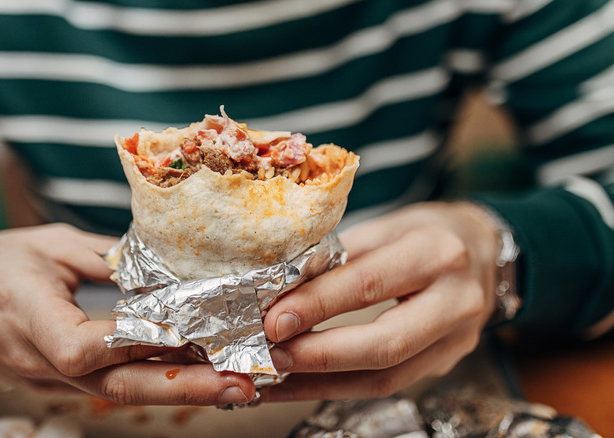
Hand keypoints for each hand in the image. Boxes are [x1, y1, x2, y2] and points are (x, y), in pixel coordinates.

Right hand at [0, 223, 254, 405]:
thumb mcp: (43, 244)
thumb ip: (101, 258)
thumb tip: (159, 266)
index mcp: (28, 316)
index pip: (84, 345)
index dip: (138, 344)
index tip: (191, 336)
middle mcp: (39, 360)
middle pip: (114, 387)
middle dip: (181, 389)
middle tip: (238, 385)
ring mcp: (47, 380)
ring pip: (117, 394)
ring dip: (177, 392)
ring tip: (233, 385)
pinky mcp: (55, 383)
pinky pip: (107, 388)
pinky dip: (151, 385)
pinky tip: (190, 378)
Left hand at [260, 202, 499, 401]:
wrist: (487, 251)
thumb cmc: (430, 232)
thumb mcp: (387, 226)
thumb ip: (341, 254)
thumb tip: (283, 285)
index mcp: (435, 254)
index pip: (368, 285)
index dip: (317, 306)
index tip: (274, 318)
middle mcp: (455, 301)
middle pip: (383, 343)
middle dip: (319, 356)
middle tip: (272, 356)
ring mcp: (456, 340)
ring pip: (386, 376)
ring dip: (323, 382)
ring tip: (276, 377)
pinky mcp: (445, 363)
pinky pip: (388, 384)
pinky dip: (339, 388)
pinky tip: (303, 384)